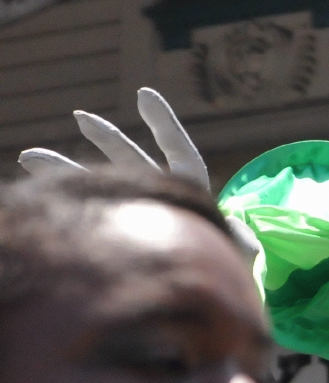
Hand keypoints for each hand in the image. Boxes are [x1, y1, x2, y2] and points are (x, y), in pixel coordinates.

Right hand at [18, 88, 260, 265]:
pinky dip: (70, 204)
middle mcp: (164, 195)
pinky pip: (95, 214)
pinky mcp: (126, 228)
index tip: (144, 96)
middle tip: (79, 116)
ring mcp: (141, 210)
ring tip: (30, 157)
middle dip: (107, 138)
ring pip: (103, 183)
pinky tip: (39, 203)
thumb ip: (240, 239)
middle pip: (132, 160)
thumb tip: (235, 232)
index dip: (164, 125)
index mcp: (195, 193)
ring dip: (69, 169)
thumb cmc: (234, 269)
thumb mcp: (244, 253)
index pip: (180, 152)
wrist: (218, 287)